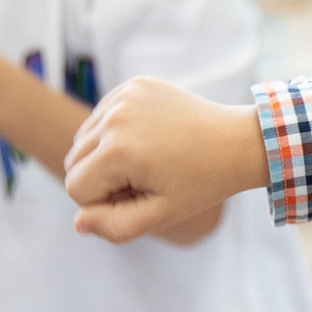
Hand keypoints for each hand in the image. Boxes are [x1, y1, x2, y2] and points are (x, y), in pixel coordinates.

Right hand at [64, 76, 268, 242]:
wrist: (238, 141)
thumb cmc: (202, 183)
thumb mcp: (162, 214)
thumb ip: (115, 226)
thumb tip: (77, 223)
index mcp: (118, 151)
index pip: (75, 189)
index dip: (104, 202)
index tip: (140, 195)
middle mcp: (114, 117)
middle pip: (74, 162)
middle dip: (102, 178)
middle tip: (145, 179)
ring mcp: (123, 96)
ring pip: (84, 139)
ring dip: (106, 155)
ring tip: (147, 160)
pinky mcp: (133, 85)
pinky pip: (102, 117)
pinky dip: (115, 132)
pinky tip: (148, 138)